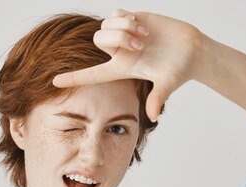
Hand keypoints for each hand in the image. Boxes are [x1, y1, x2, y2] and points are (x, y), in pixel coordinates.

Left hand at [52, 9, 204, 122]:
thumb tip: (153, 115)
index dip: (73, 77)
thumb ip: (158, 97)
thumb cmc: (179, 69)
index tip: (54, 82)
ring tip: (145, 35)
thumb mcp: (167, 84)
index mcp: (122, 69)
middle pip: (98, 40)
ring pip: (105, 25)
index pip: (91, 74)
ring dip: (125, 27)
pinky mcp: (131, 19)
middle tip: (142, 44)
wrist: (191, 50)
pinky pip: (115, 13)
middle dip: (119, 38)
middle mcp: (118, 53)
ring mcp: (123, 35)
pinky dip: (127, 17)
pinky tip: (142, 24)